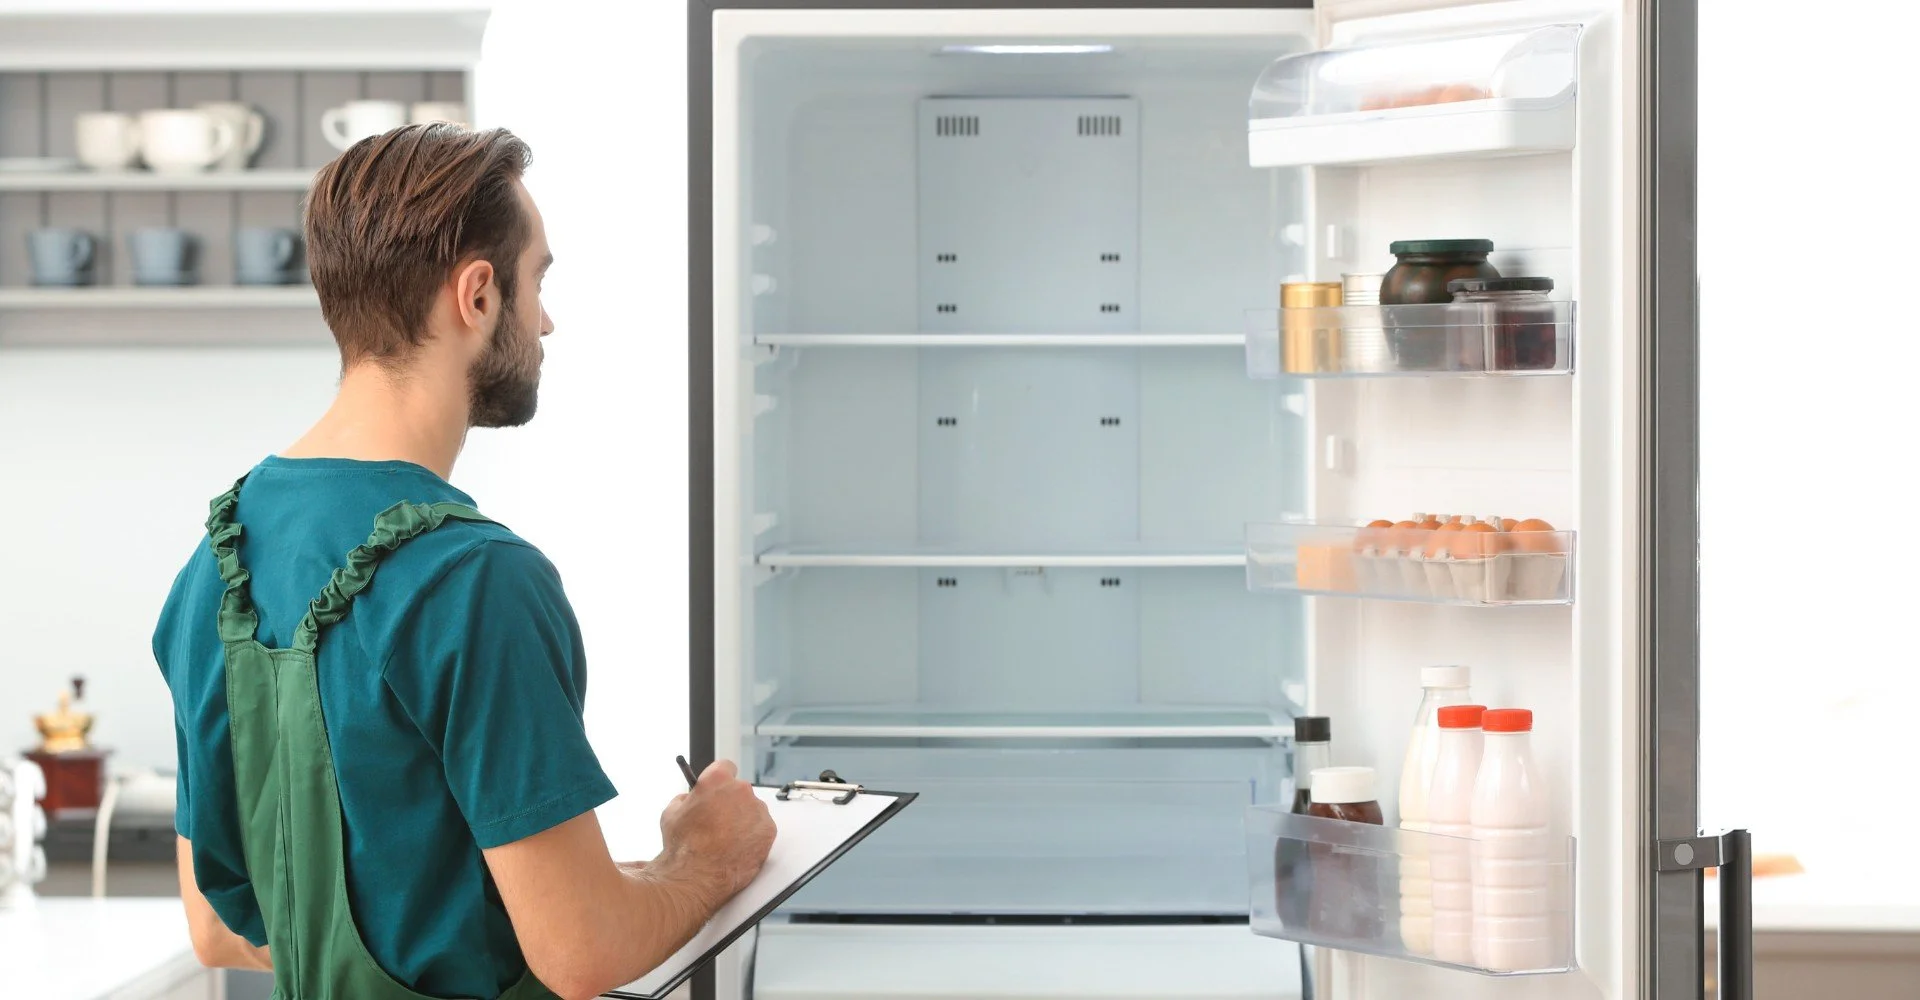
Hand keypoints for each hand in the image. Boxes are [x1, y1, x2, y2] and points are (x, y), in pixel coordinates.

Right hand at [657, 760, 774, 904]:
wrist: (697, 875)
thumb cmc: (684, 846)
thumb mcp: (671, 813)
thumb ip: (686, 799)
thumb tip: (690, 799)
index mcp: (717, 780)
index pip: (725, 767)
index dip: (720, 779)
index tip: (718, 788)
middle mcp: (741, 790)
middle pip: (740, 790)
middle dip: (731, 802)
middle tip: (719, 820)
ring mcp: (757, 810)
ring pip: (752, 810)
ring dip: (743, 820)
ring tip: (726, 840)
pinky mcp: (768, 831)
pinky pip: (761, 828)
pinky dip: (752, 836)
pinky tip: (737, 848)